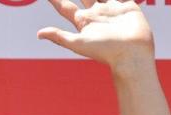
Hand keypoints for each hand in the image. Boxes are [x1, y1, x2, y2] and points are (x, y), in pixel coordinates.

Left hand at [37, 0, 154, 73]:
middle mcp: (96, 14)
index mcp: (83, 22)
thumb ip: (59, 37)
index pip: (65, 7)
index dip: (55, 0)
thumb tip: (38, 34)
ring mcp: (111, 10)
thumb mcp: (79, 44)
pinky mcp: (127, 8)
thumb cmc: (105, 51)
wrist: (132, 54)